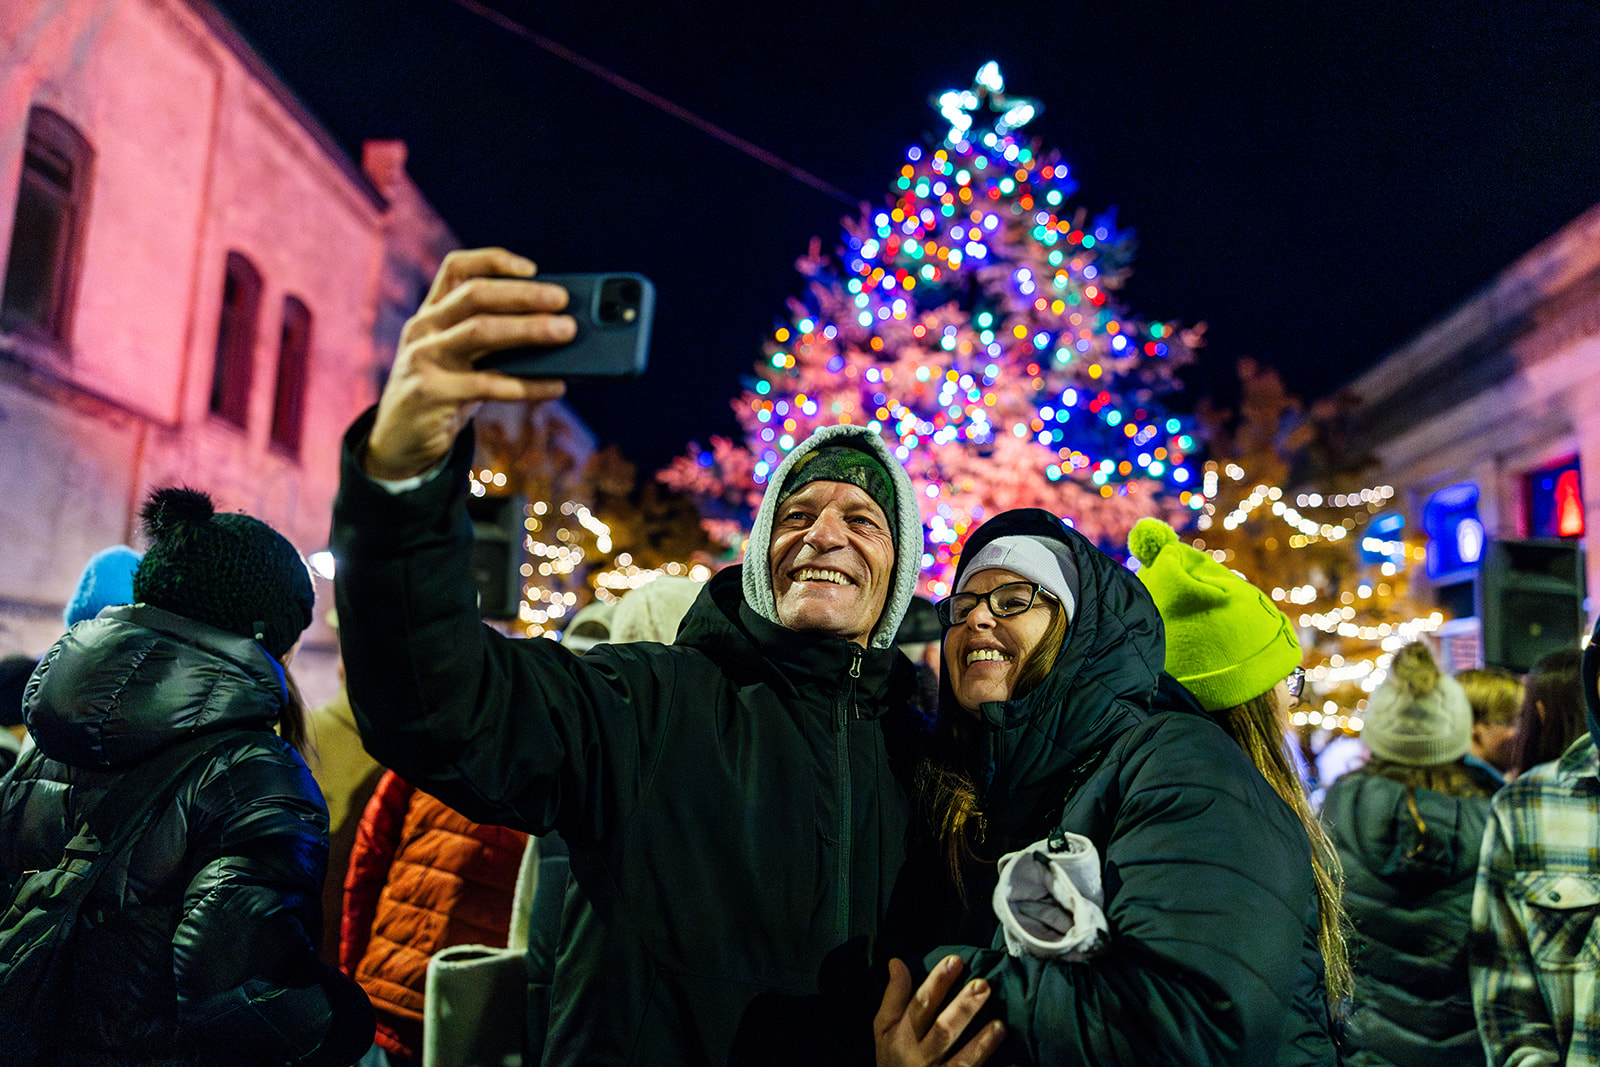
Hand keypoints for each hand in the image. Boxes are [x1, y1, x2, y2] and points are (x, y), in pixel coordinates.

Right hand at [365, 247, 574, 479]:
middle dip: (522, 294)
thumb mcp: (459, 359)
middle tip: (562, 299)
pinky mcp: (430, 393)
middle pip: (475, 295)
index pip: (457, 268)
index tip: (532, 269)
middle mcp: (424, 328)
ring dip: (528, 329)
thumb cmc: (444, 393)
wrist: (399, 441)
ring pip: (480, 332)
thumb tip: (554, 329)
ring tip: (565, 332)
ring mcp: (423, 359)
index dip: (494, 260)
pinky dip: (527, 384)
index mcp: (431, 313)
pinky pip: (487, 384)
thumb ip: (492, 340)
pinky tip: (556, 386)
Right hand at [875, 956, 1006, 1066]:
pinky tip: (1015, 1064)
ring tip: (999, 1025)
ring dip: (982, 1044)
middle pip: (943, 1031)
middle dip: (962, 1008)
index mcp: (903, 1036)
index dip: (937, 982)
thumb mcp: (884, 1029)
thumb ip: (893, 996)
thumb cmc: (892, 1058)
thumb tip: (897, 962)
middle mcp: (921, 1056)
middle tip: (983, 985)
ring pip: (962, 1061)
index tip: (955, 960)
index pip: (921, 1005)